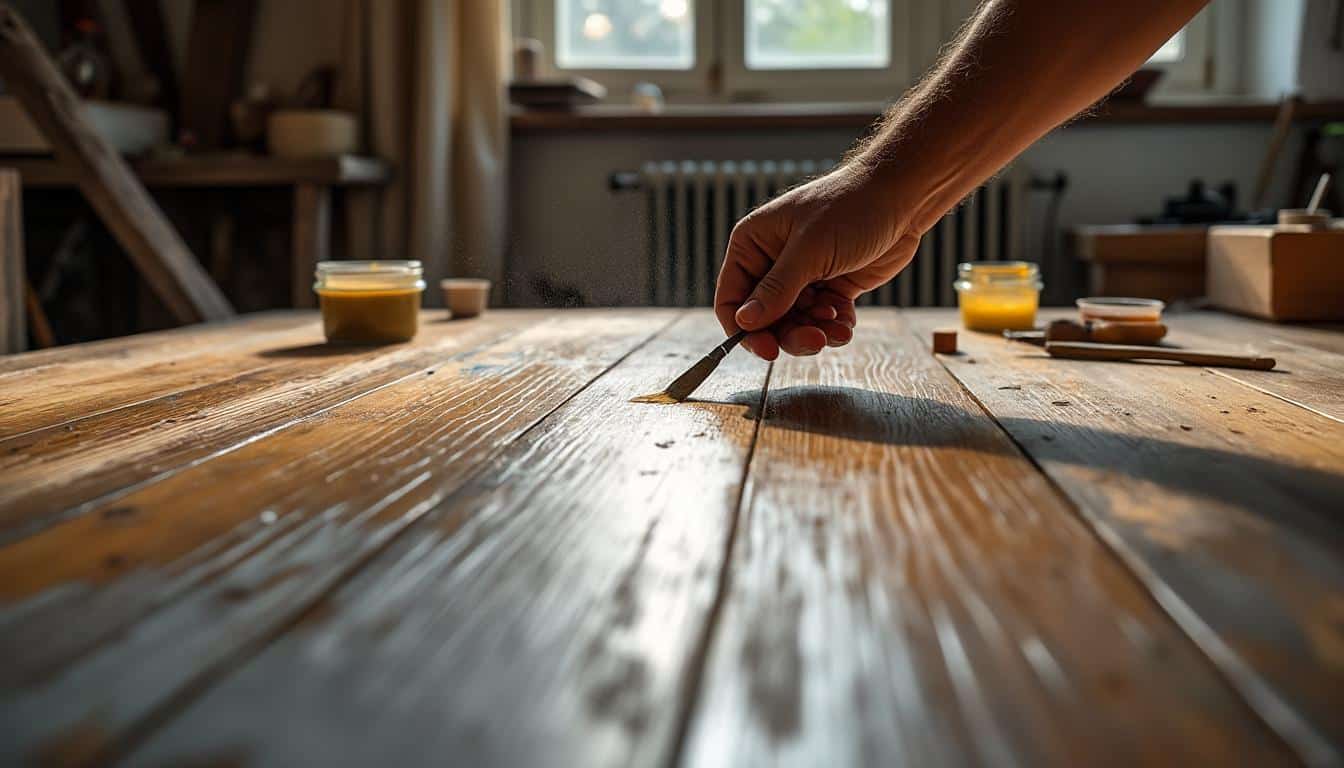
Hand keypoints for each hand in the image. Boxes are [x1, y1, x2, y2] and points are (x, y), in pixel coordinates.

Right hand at [713, 162, 919, 359]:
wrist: (902, 197)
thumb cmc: (851, 208)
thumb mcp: (810, 250)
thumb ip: (776, 289)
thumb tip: (744, 322)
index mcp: (754, 244)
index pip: (732, 299)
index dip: (744, 329)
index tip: (768, 350)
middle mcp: (773, 263)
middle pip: (765, 319)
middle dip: (790, 334)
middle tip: (815, 340)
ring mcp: (803, 277)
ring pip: (796, 324)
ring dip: (816, 332)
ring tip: (838, 327)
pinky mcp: (831, 287)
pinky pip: (823, 321)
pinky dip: (834, 327)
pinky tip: (847, 321)